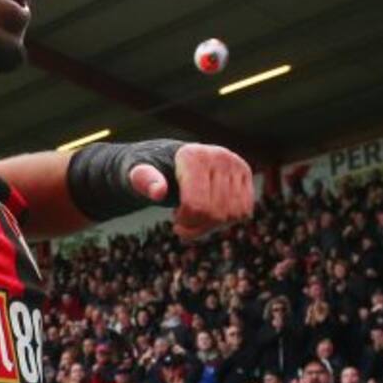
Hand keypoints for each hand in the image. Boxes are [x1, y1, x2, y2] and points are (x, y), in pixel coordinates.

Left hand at [129, 144, 253, 241]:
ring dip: (212, 226)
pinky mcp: (245, 173)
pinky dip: (227, 220)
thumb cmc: (152, 170)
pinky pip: (244, 211)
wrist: (170, 159)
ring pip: (233, 215)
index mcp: (193, 156)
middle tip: (183, 222)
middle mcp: (219, 156)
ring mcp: (235, 163)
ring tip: (196, 216)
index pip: (196, 206)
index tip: (174, 219)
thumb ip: (144, 181)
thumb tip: (157, 192)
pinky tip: (211, 213)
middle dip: (197, 226)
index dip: (185, 222)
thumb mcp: (137, 174)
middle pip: (216, 214)